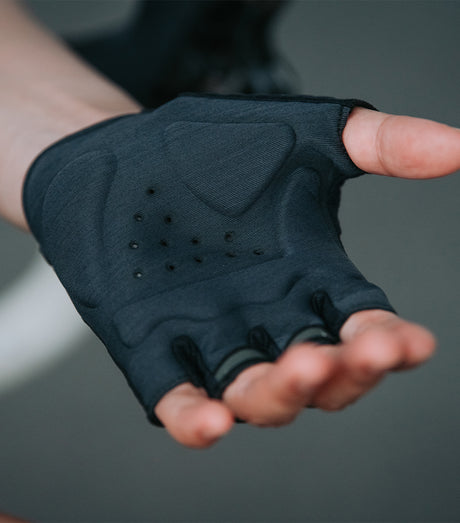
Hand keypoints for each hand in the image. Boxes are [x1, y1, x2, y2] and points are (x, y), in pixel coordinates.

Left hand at [155, 107, 458, 447]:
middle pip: (318, 373)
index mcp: (309, 278)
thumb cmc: (214, 147)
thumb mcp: (304, 138)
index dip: (390, 341)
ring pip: (257, 394)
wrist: (125, 154)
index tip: (412, 343)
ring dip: (281, 395)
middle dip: (342, 372)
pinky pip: (176, 395)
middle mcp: (267, 317)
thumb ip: (379, 144)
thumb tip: (457, 145)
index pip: (362, 325)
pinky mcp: (153, 344)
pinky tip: (210, 422)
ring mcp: (210, 335)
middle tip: (354, 351)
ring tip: (298, 371)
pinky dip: (194, 417)